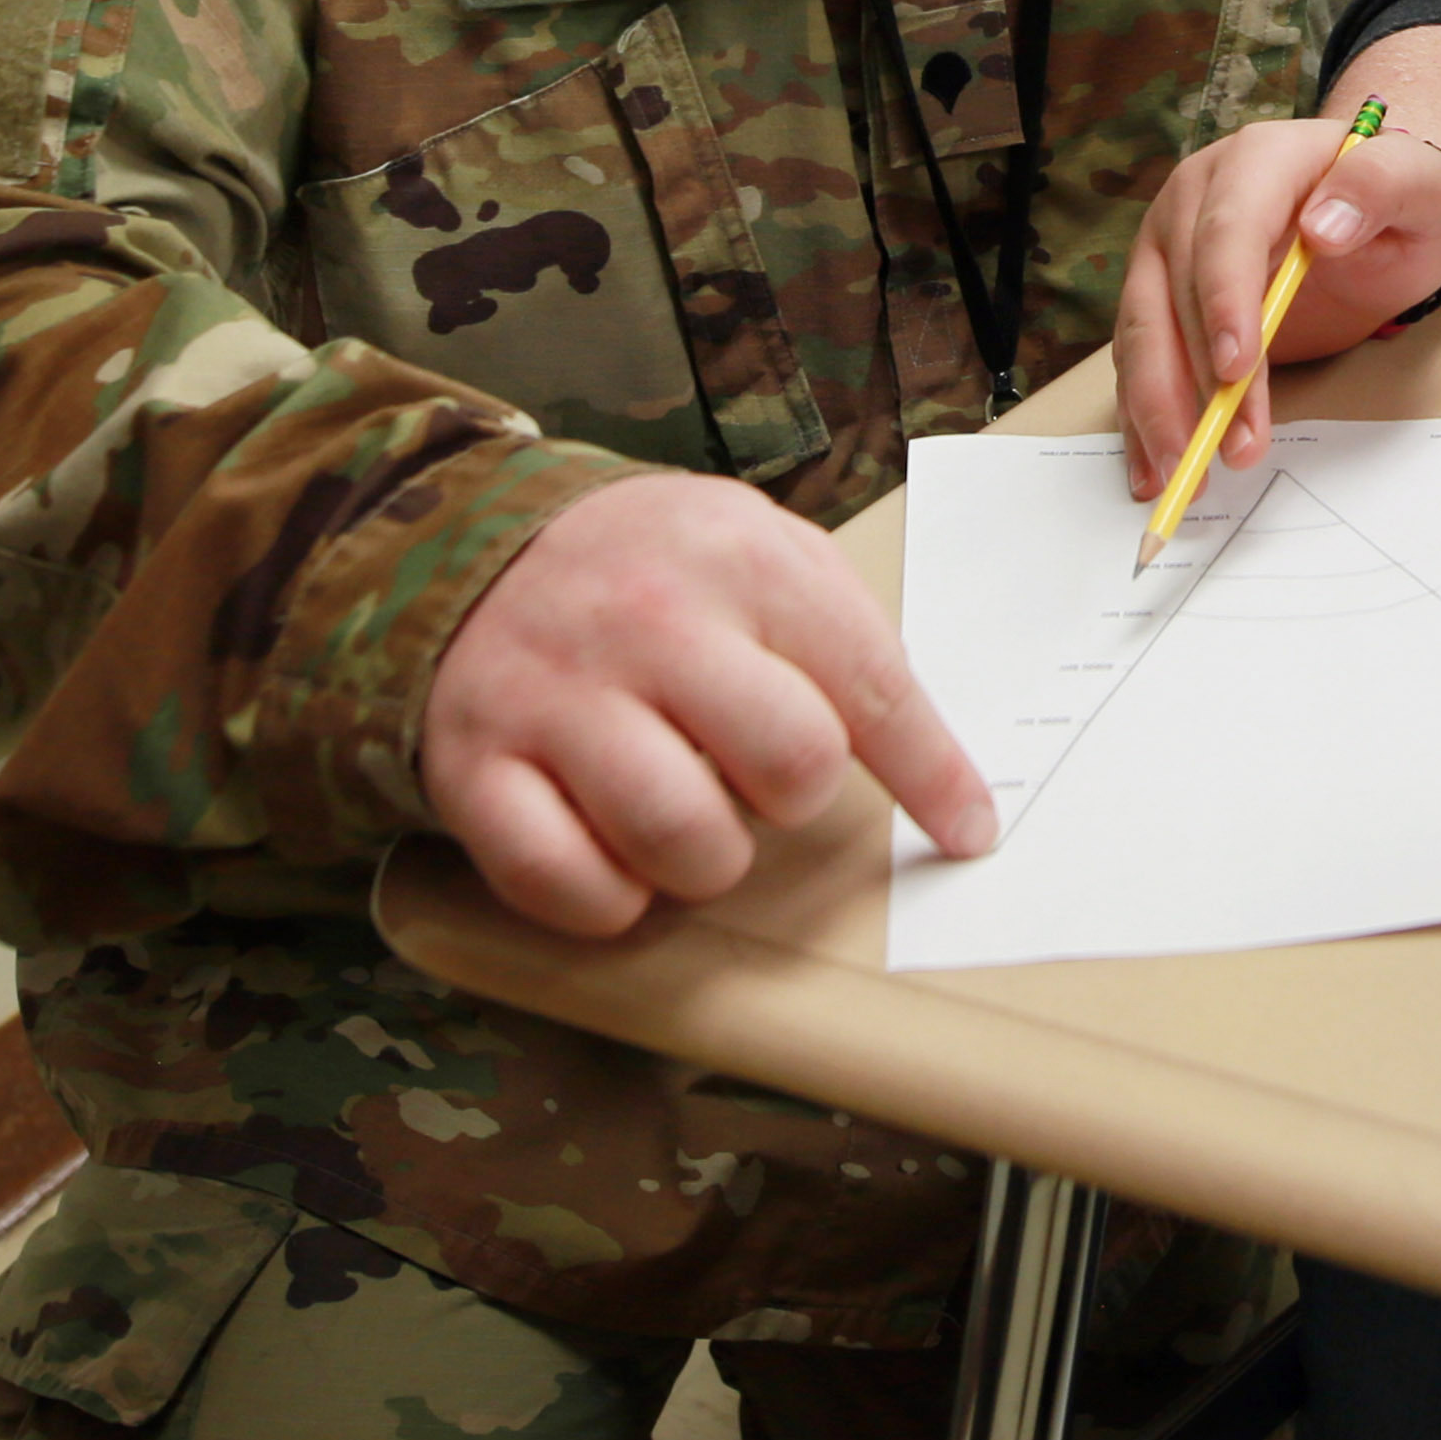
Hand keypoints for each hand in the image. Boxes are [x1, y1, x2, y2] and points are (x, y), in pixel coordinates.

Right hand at [418, 473, 992, 934]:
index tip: (967, 833)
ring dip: (707, 859)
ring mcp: (552, 693)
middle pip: (790, 766)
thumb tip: (950, 786)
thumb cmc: (657, 571)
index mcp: (740, 558)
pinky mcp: (474, 766)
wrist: (475, 541)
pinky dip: (609, 898)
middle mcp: (645, 619)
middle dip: (794, 797)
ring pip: (683, 839)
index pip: (872, 688)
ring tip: (688, 811)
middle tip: (758, 777)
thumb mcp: (763, 554)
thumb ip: (848, 647)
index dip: (934, 777)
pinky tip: (614, 853)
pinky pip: (566, 883)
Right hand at [1112, 113, 1440, 488]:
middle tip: (1224, 447)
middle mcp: (1196, 199)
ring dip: (1158, 406)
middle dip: (1196, 378)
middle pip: (1176, 290)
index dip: (1224, 299)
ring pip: (1145, 330)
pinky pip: (1141, 356)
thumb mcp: (1417, 185)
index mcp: (1257, 162)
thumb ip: (1379, 188)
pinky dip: (1143, 413)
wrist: (1378, 216)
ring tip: (1184, 471)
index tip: (1237, 368)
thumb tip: (1322, 227)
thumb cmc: (1400, 201)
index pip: (1226, 230)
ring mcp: (1170, 246)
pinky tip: (1155, 464)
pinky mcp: (1162, 294)